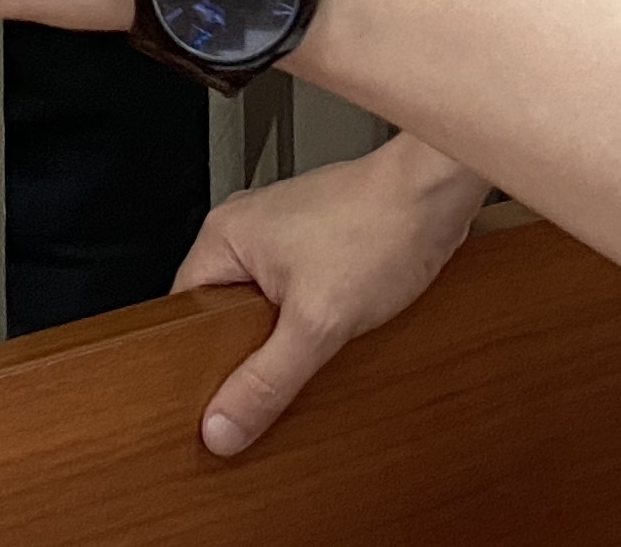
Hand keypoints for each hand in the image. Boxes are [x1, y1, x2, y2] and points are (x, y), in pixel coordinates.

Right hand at [175, 137, 491, 455]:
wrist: (438, 193)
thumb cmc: (381, 226)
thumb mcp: (316, 323)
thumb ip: (266, 381)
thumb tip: (223, 426)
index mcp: (224, 236)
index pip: (182, 314)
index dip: (196, 364)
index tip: (210, 403)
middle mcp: (248, 231)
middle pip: (223, 316)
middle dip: (245, 355)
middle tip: (263, 384)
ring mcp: (283, 237)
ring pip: (263, 311)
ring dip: (283, 340)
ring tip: (305, 354)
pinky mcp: (317, 247)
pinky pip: (294, 300)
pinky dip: (308, 324)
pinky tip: (329, 338)